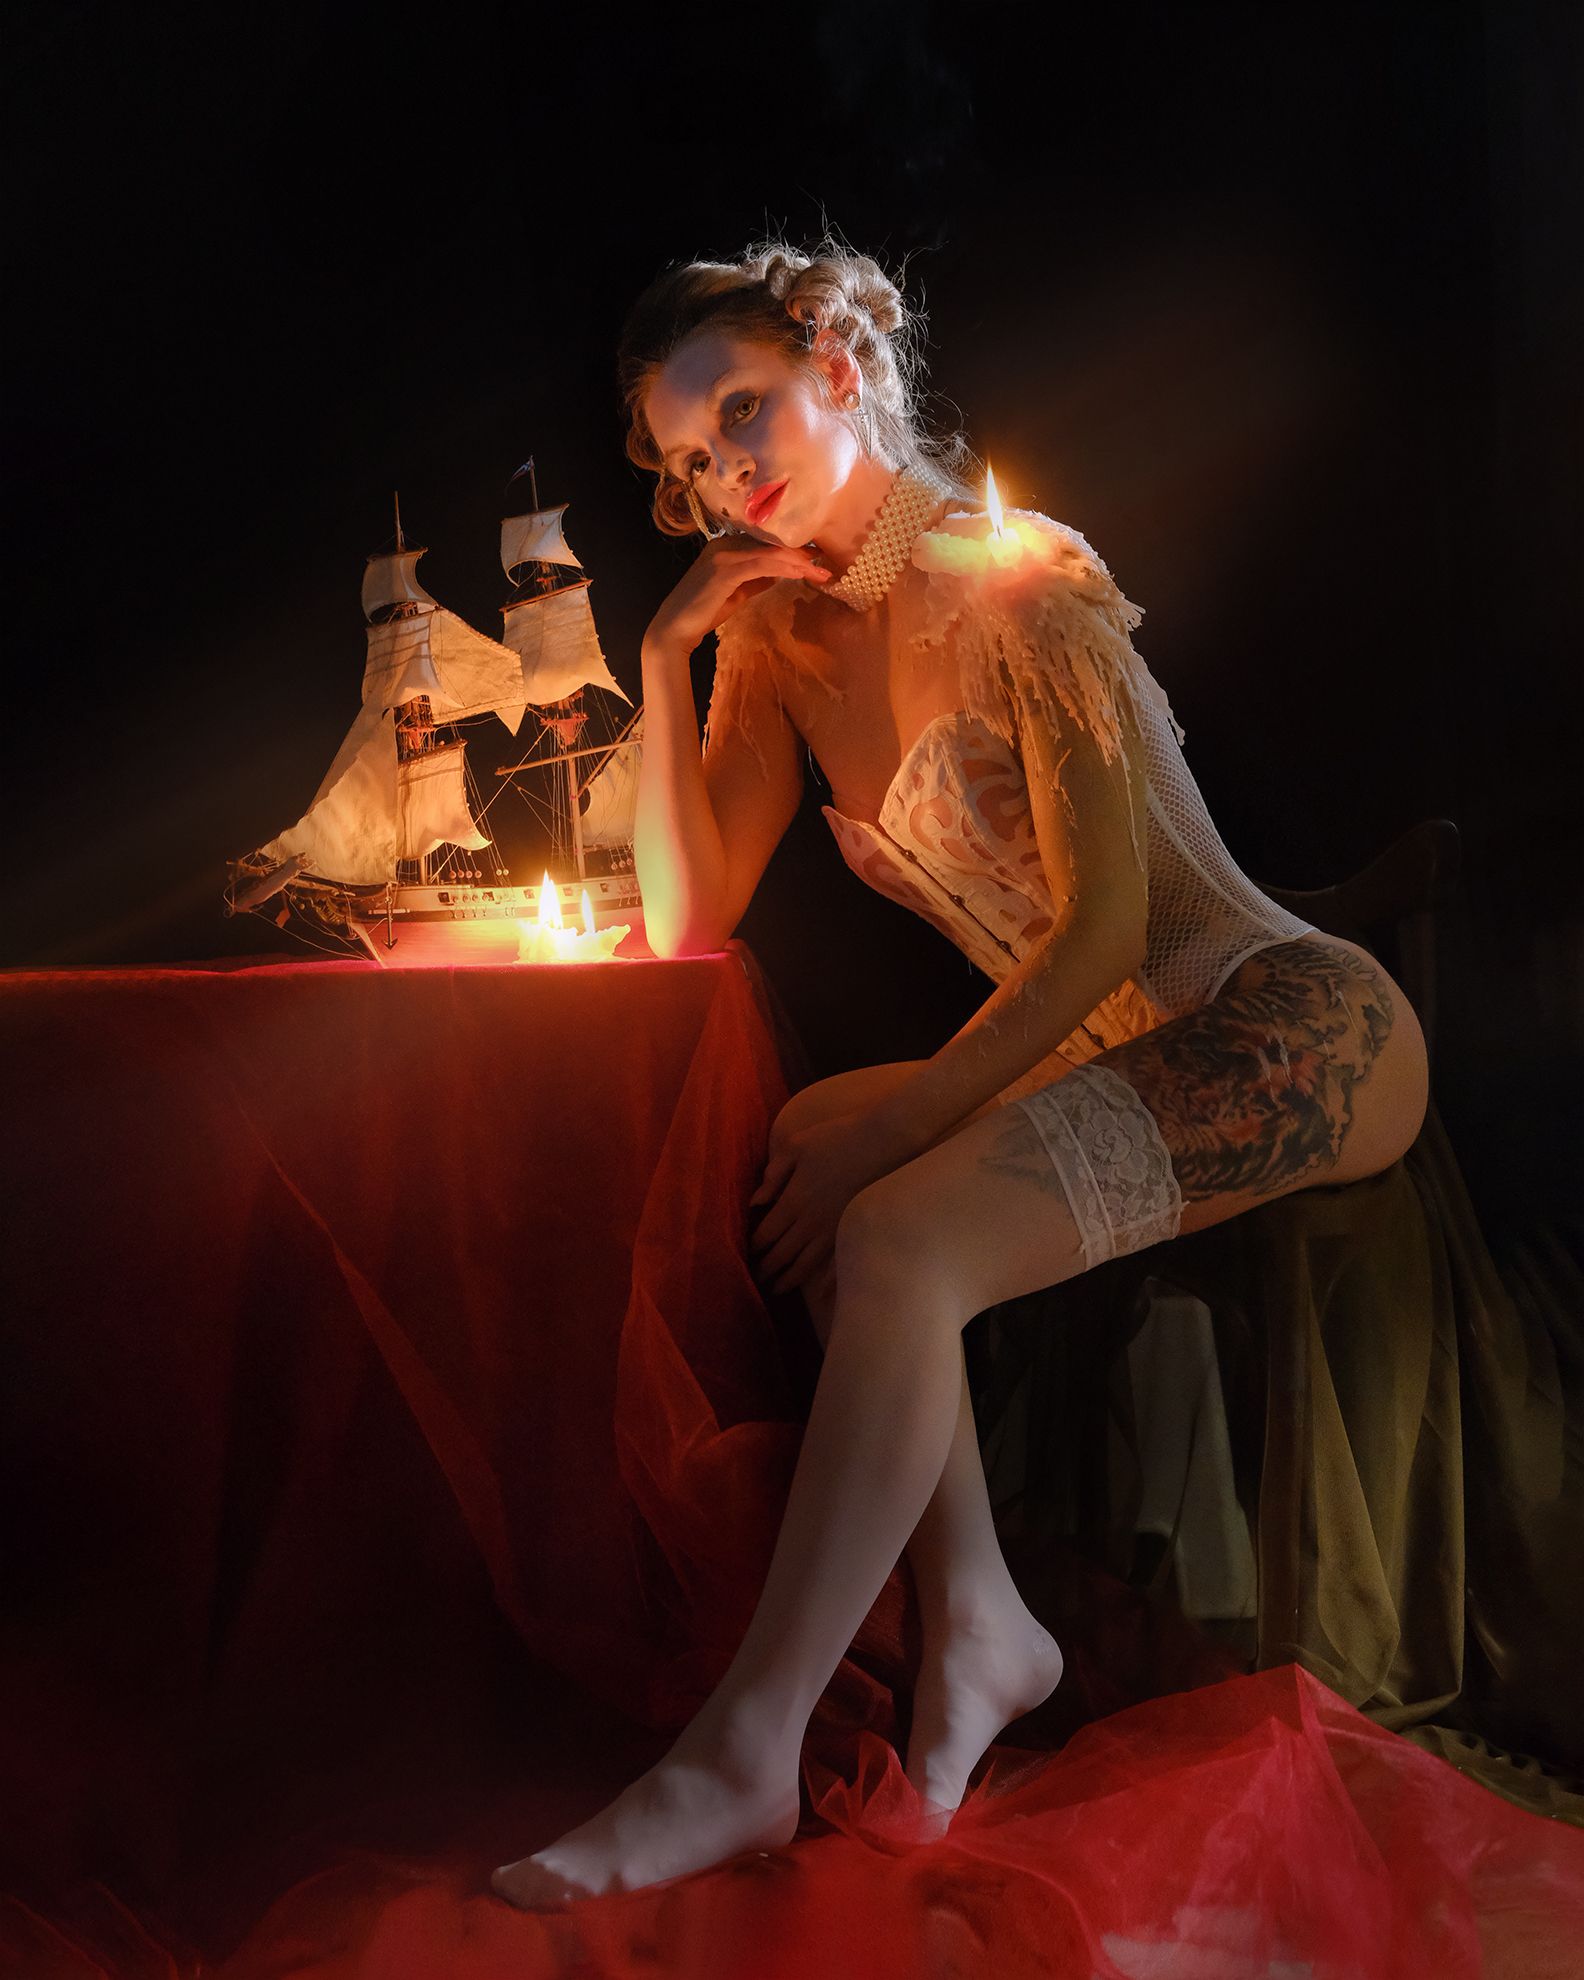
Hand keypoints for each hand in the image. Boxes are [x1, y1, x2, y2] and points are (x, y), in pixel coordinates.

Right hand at [644, 533, 831, 658]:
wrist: (675, 629)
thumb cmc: (705, 612)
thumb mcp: (737, 591)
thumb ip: (756, 579)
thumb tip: (779, 572)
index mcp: (727, 545)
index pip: (767, 543)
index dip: (794, 550)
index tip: (817, 559)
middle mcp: (725, 544)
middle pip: (772, 544)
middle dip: (802, 554)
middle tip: (827, 563)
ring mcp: (724, 555)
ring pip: (770, 553)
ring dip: (799, 562)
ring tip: (822, 571)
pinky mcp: (724, 571)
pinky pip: (762, 565)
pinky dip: (784, 568)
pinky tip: (802, 574)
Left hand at [747, 1112, 900, 1297]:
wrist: (882, 1142)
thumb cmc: (836, 1138)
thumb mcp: (796, 1146)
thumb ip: (773, 1175)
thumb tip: (755, 1202)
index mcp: (794, 1200)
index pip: (765, 1234)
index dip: (753, 1248)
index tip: (745, 1255)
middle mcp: (810, 1222)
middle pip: (781, 1255)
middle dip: (765, 1269)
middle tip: (753, 1280)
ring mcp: (832, 1230)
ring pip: (803, 1266)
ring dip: (786, 1279)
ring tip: (775, 1289)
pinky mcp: (849, 1231)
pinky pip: (828, 1262)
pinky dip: (814, 1278)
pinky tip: (809, 1284)